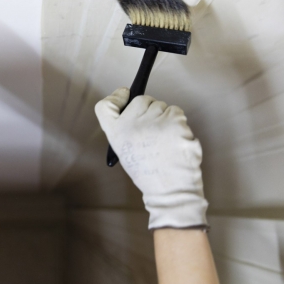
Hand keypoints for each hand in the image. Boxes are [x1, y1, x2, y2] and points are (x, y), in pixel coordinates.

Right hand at [95, 87, 207, 228]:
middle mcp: (132, 123)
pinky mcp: (174, 121)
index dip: (116, 97)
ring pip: (161, 105)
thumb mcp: (124, 151)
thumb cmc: (149, 172)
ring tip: (165, 140)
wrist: (170, 189)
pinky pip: (176, 111)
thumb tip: (136, 107)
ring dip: (165, 117)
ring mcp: (154, 120)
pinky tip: (175, 139)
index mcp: (116, 133)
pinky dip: (178, 122)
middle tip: (152, 131)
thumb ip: (124, 127)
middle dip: (149, 109)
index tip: (124, 94)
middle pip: (141, 99)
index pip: (105, 106)